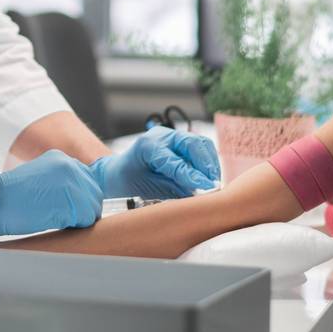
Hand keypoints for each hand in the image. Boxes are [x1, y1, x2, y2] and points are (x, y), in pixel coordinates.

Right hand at [0, 150, 101, 236]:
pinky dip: (76, 226)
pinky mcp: (71, 200)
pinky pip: (87, 218)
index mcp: (61, 159)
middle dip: (83, 208)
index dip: (80, 198)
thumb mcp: (39, 180)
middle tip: (63, 218)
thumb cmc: (10, 197)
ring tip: (57, 220)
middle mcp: (70, 166)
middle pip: (94, 193)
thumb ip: (60, 183)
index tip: (68, 207)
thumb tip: (77, 199)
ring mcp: (72, 182)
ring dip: (80, 218)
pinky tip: (56, 223)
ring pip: (93, 207)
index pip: (87, 180)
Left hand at [89, 126, 220, 198]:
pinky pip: (201, 148)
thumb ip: (170, 190)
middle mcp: (162, 136)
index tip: (205, 188)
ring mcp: (172, 137)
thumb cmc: (126, 183)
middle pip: (192, 144)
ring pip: (200, 144)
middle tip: (214, 185)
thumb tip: (197, 195)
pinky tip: (210, 178)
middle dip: (206, 165)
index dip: (191, 176)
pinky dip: (208, 162)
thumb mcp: (144, 190)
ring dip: (210, 163)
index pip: (175, 160)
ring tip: (215, 182)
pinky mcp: (180, 143)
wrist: (117, 173)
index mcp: (148, 146)